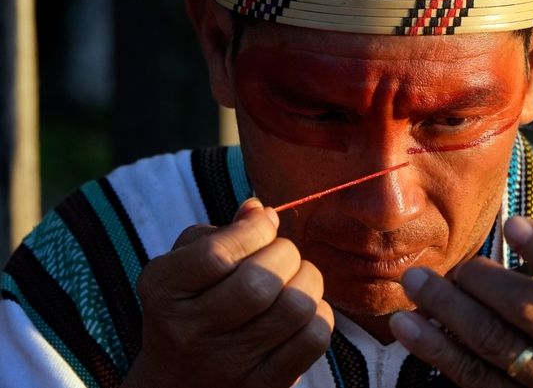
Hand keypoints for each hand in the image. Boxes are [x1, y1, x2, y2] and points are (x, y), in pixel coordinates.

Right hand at [121, 199, 333, 387]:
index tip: (265, 224)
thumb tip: (260, 210)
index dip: (255, 230)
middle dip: (286, 254)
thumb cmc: (187, 309)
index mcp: (164, 290)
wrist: (175, 386)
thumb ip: (220, 234)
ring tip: (295, 279)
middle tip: (282, 255)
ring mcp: (228, 365)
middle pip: (260, 281)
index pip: (217, 253)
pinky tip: (303, 311)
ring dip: (308, 281)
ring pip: (295, 307)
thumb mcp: (182, 267)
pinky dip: (319, 314)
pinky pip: (313, 339)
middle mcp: (190, 331)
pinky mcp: (264, 386)